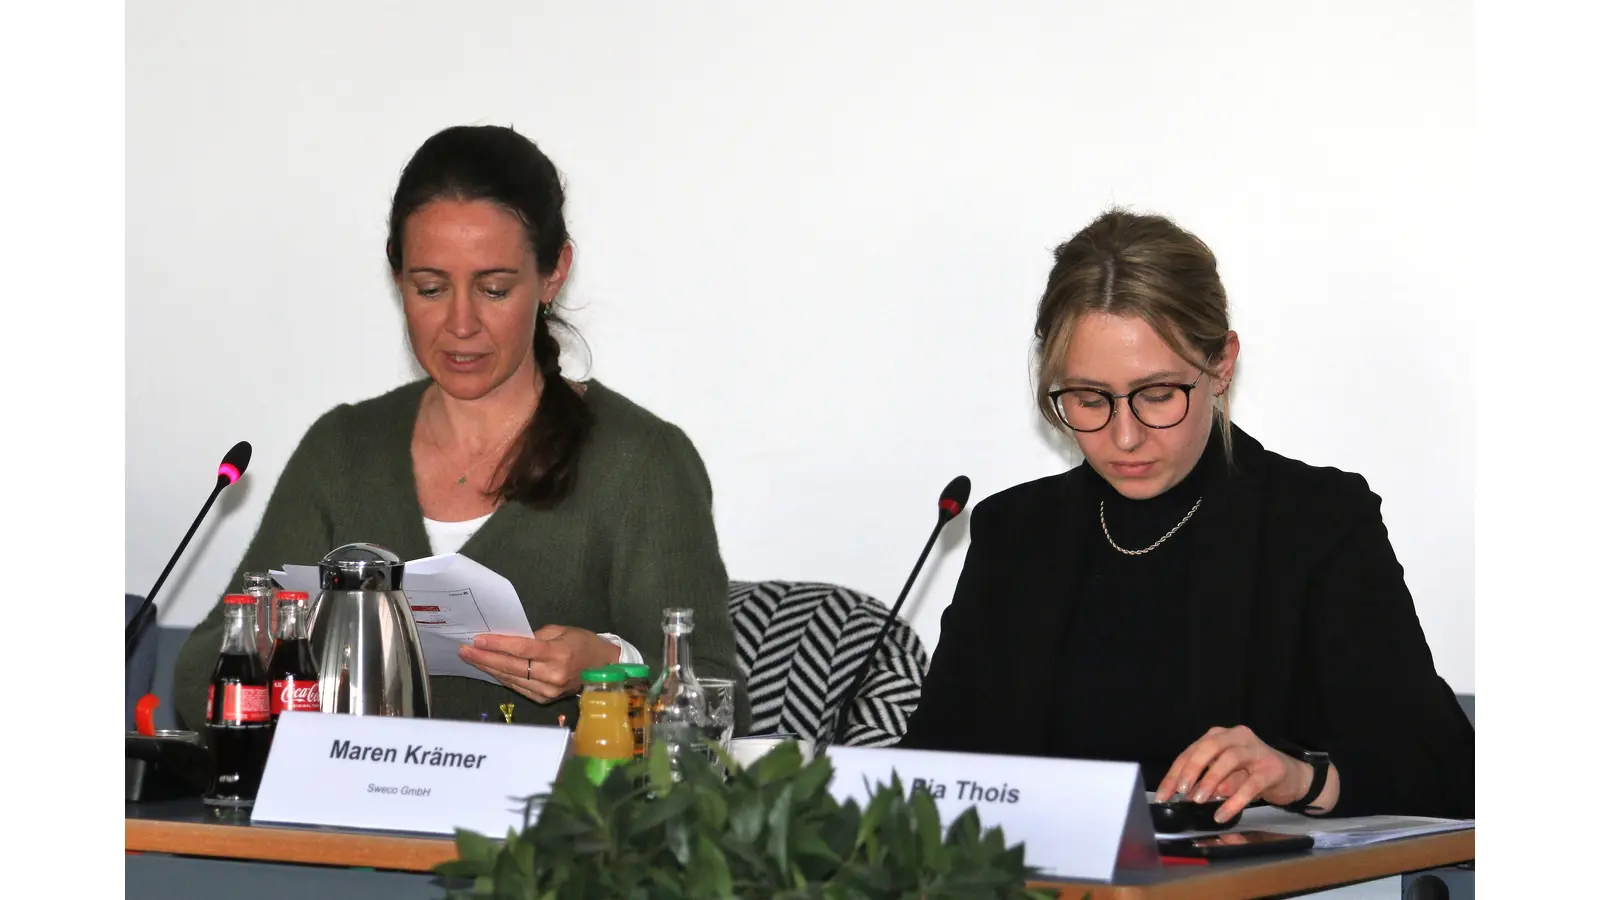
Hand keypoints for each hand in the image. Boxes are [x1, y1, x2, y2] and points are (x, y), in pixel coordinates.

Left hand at [457, 625, 620, 703]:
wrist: (604, 668)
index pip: (521, 649)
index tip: (477, 640)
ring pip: (511, 679)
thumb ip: (536, 636)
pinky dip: (501, 678)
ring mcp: (548, 691)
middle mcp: (552, 675)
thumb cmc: (584, 643)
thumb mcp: (563, 630)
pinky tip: (488, 670)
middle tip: (464, 650)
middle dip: (485, 658)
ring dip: (488, 669)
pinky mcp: (545, 699)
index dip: (498, 645)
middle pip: (511, 666)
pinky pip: (517, 687)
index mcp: (559, 654)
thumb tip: (510, 641)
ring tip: (470, 659)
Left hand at [1155, 725, 1321, 822]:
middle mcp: (1237, 737)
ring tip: (1199, 800)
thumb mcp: (1225, 774)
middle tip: (1181, 791)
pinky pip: (1250, 785)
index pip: (1192, 751)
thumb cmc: (1252, 772)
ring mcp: (1256, 750)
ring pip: (1229, 759)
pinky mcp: (1271, 768)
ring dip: (1211, 780)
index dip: (1175, 773)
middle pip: (1209, 747)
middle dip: (1191, 769)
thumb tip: (1185, 794)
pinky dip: (1234, 801)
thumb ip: (1206, 779)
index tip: (1163, 794)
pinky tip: (1222, 814)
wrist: (1292, 777)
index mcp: (1220, 736)